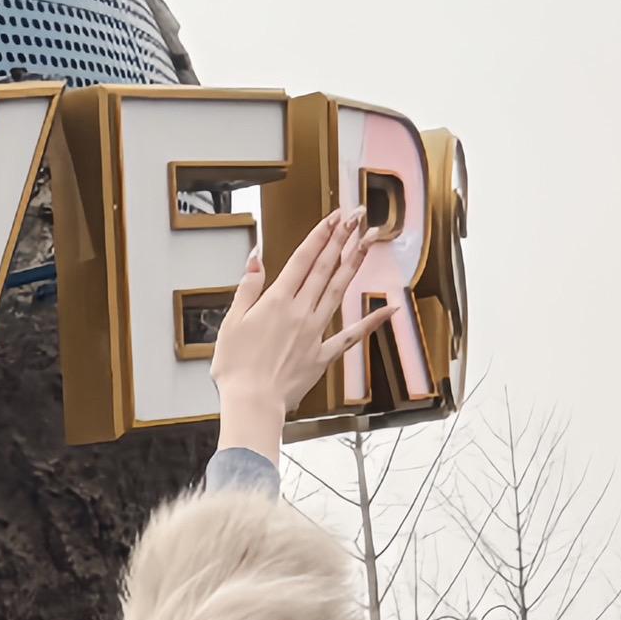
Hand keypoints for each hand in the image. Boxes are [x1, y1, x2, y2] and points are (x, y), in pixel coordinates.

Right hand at [211, 204, 403, 460]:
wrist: (252, 404)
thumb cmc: (236, 368)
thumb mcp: (232, 322)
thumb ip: (248, 287)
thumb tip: (257, 256)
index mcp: (276, 301)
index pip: (303, 258)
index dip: (321, 234)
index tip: (334, 216)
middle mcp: (301, 311)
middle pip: (325, 267)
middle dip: (342, 238)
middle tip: (357, 215)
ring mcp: (315, 332)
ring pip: (339, 290)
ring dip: (355, 262)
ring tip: (370, 240)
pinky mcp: (322, 355)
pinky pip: (351, 335)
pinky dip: (371, 321)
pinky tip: (389, 307)